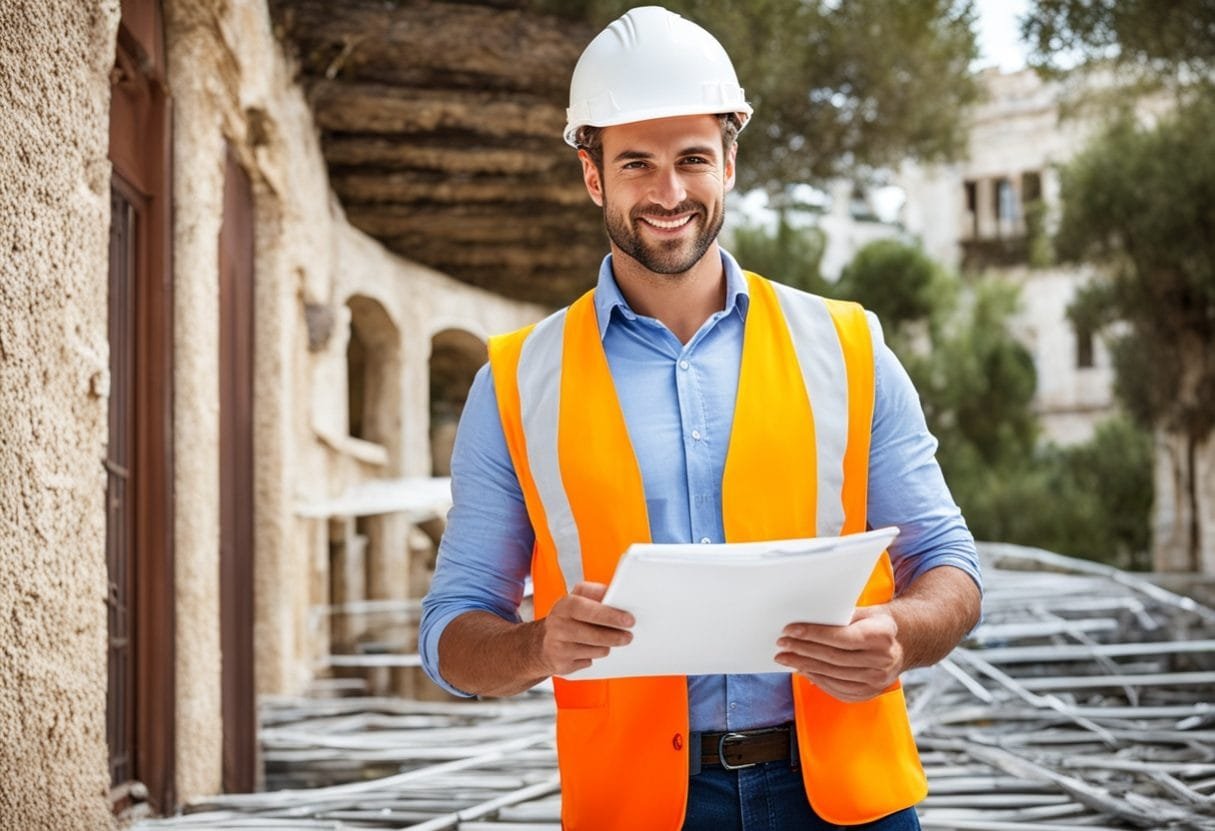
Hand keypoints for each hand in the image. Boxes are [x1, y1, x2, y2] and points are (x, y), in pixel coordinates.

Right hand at [535, 582, 633, 676]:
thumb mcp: (577, 599)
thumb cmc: (567, 618)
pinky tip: (589, 650)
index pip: (588, 609)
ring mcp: (557, 646)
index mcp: (564, 605)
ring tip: (608, 641)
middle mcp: (558, 625)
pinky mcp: (561, 665)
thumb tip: (620, 595)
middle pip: (592, 634)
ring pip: (594, 650)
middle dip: (614, 636)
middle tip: (629, 636)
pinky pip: (588, 663)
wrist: (540, 643)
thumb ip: (597, 594)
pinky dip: (593, 657)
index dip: (610, 615)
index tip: (629, 619)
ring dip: (606, 647)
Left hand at [774, 605, 903, 701]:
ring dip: (805, 666)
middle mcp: (882, 660)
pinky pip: (838, 689)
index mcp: (882, 636)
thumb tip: (808, 618)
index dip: (812, 634)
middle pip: (833, 658)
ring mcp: (877, 680)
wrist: (902, 645)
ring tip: (786, 657)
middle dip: (803, 650)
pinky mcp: (870, 693)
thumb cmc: (877, 624)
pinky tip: (803, 670)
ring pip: (832, 675)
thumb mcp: (866, 612)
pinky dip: (817, 680)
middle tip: (782, 644)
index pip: (841, 637)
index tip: (790, 630)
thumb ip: (841, 615)